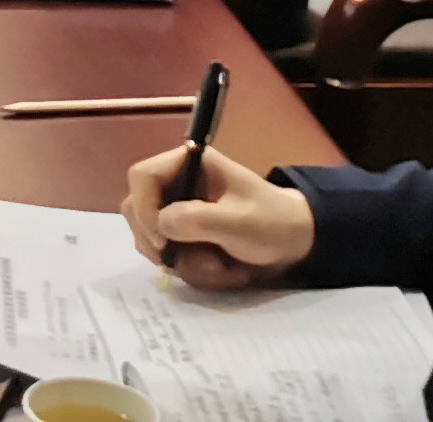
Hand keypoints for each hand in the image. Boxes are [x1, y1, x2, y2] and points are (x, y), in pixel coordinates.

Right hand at [122, 141, 311, 290]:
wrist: (294, 244)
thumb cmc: (271, 222)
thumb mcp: (239, 221)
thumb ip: (198, 220)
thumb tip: (162, 225)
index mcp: (188, 164)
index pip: (142, 177)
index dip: (145, 208)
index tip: (163, 241)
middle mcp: (177, 183)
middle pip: (138, 209)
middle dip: (160, 242)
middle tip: (180, 261)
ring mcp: (178, 210)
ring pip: (151, 238)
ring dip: (182, 261)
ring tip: (218, 267)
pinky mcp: (183, 235)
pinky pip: (169, 255)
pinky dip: (190, 269)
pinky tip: (219, 269)